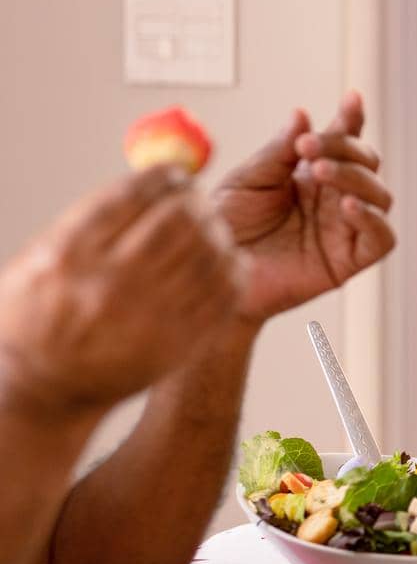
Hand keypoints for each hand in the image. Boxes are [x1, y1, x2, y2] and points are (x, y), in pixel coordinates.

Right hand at [0, 168, 243, 421]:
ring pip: (206, 255)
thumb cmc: (38, 313)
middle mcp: (109, 285)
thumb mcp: (38, 261)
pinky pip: (222, 294)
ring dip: (217, 232)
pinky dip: (231, 268)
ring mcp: (146, 319)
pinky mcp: (177, 344)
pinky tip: (226, 260)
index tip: (176, 174)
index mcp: (68, 256)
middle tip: (198, 200)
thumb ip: (90, 219)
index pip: (130, 197)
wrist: (46, 388)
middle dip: (194, 202)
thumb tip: (150, 178)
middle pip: (176, 222)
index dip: (163, 178)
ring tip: (212, 228)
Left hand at [216, 91, 395, 321]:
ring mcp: (343, 230)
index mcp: (310, 177)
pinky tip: (346, 207)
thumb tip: (303, 114)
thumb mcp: (248, 180)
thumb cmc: (223, 230)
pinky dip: (372, 219)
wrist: (210, 274)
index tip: (352, 99)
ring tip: (320, 172)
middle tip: (307, 147)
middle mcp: (333, 200)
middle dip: (345, 147)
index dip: (353, 120)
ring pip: (380, 196)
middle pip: (368, 163)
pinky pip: (382, 238)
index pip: (344, 142)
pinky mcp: (348, 262)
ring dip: (356, 178)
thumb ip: (278, 151)